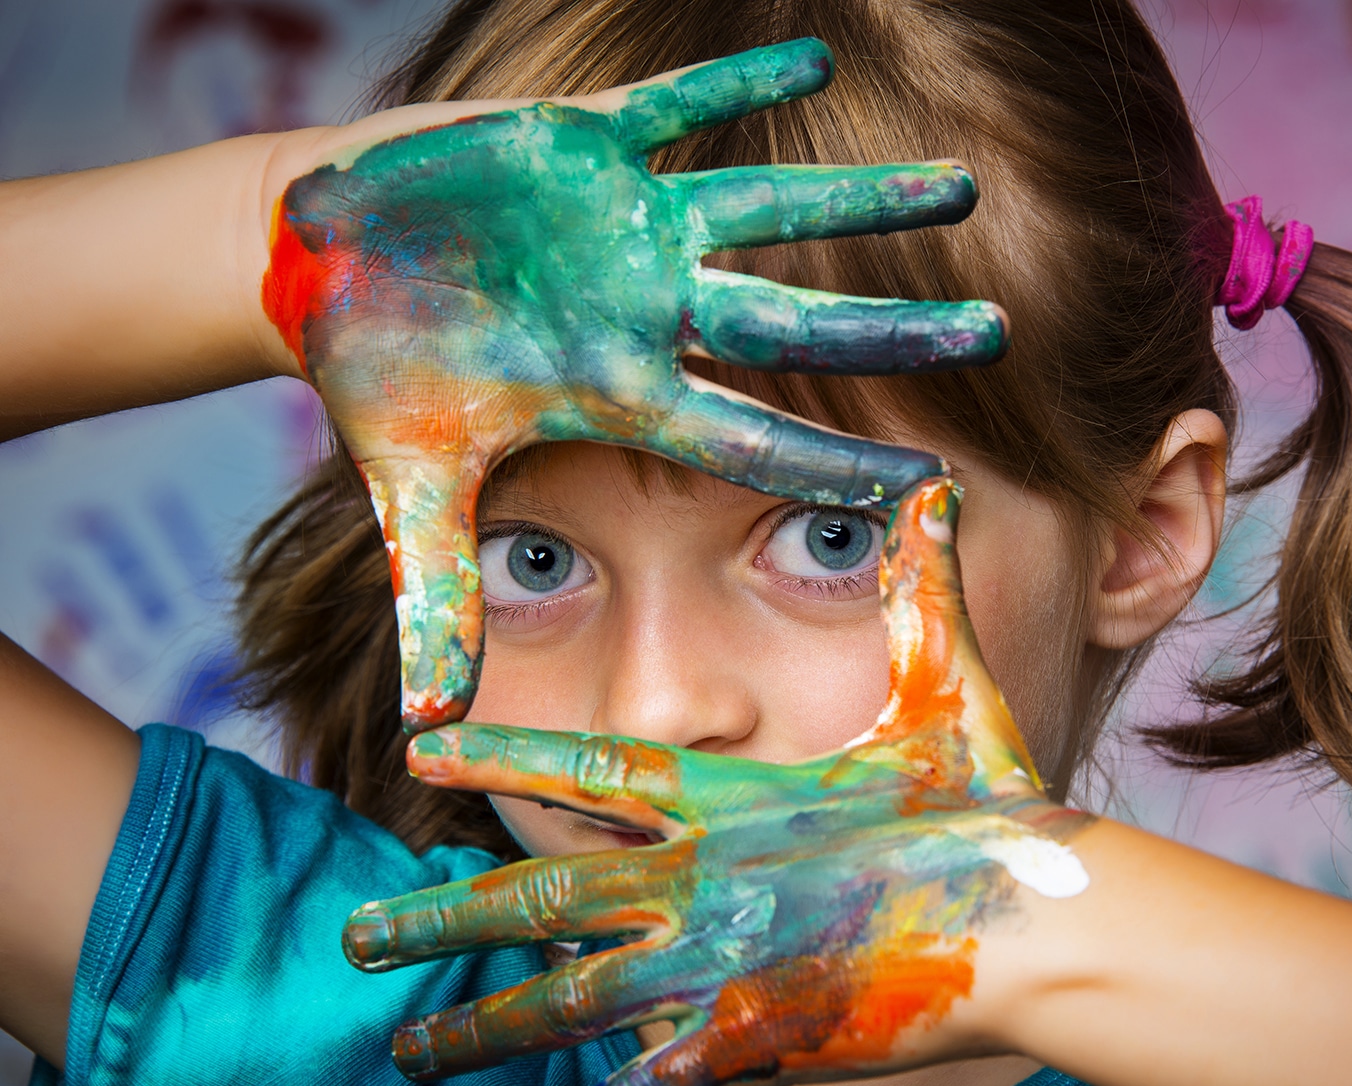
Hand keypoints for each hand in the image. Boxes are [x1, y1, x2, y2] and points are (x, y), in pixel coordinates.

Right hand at [260, 39, 1008, 730]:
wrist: (322, 263)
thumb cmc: (375, 370)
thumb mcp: (408, 481)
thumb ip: (435, 588)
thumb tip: (429, 724)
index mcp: (618, 392)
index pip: (750, 437)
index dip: (838, 463)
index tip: (934, 486)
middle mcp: (645, 310)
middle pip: (797, 327)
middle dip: (896, 331)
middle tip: (1000, 331)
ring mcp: (626, 228)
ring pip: (767, 209)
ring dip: (861, 197)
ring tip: (963, 182)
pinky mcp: (582, 144)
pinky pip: (677, 103)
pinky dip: (737, 79)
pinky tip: (818, 63)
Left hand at [341, 477, 1093, 1085]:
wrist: (1037, 916)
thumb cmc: (990, 799)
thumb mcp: (946, 683)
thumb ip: (921, 589)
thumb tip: (934, 484)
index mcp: (732, 797)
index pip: (588, 770)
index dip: (497, 757)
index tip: (419, 754)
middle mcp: (703, 880)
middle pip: (543, 901)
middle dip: (440, 918)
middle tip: (353, 938)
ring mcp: (720, 967)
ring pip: (571, 1004)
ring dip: (486, 1027)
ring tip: (408, 1049)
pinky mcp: (758, 1043)